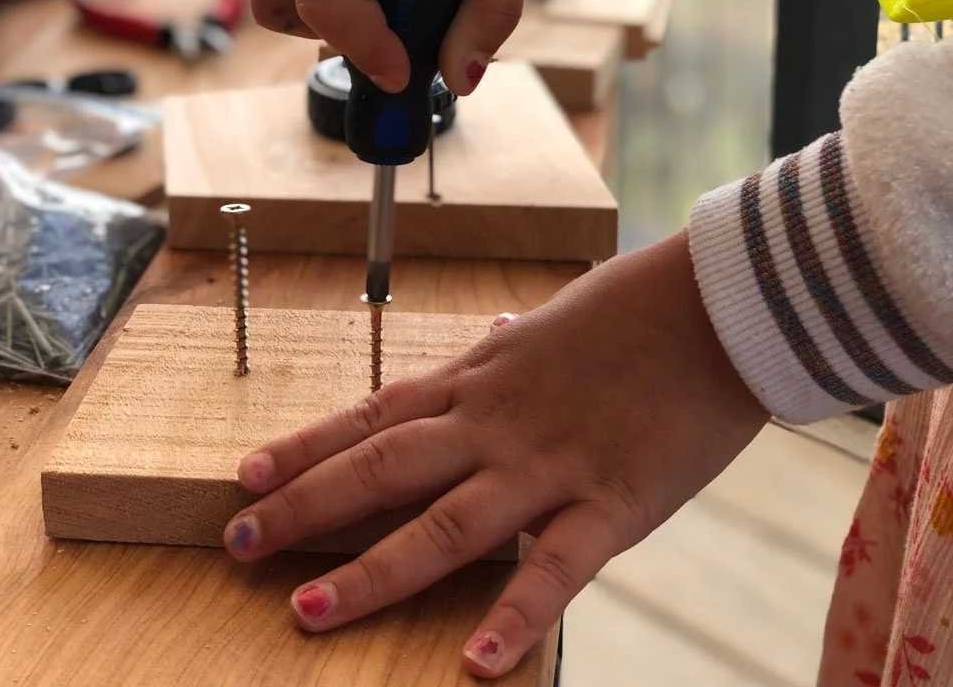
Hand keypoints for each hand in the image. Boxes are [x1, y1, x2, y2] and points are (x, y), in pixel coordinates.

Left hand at [223, 232, 767, 677]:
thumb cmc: (634, 307)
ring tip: (307, 612)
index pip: (375, 413)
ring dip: (373, 571)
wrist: (714, 302)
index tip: (250, 473)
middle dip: (307, 506)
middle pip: (383, 467)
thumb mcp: (553, 319)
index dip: (308, 445)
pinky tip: (474, 665)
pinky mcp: (613, 502)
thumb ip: (512, 342)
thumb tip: (491, 330)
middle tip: (239, 541)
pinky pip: (555, 569)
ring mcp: (549, 464)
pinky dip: (514, 617)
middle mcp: (496, 422)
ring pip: (444, 524)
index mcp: (482, 377)